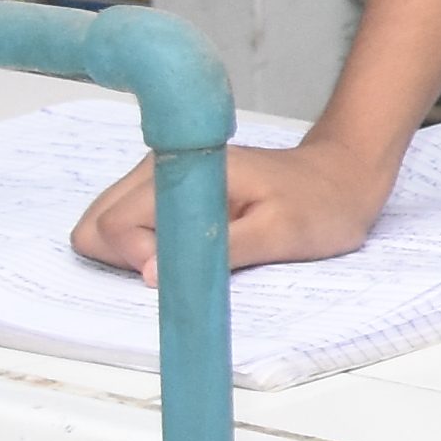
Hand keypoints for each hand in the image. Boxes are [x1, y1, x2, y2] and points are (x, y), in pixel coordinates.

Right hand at [72, 126, 408, 276]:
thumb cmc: (322, 204)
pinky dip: (149, 248)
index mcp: (186, 169)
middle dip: (127, 260)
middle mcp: (160, 168)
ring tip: (197, 256)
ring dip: (139, 255)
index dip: (135, 258)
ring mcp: (159, 178)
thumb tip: (152, 273)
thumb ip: (220, 251)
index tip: (181, 270)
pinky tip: (193, 250)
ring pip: (108, 229)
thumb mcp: (283, 234)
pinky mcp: (167, 191)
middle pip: (96, 227)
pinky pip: (132, 228)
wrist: (343, 177)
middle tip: (187, 265)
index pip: (112, 224)